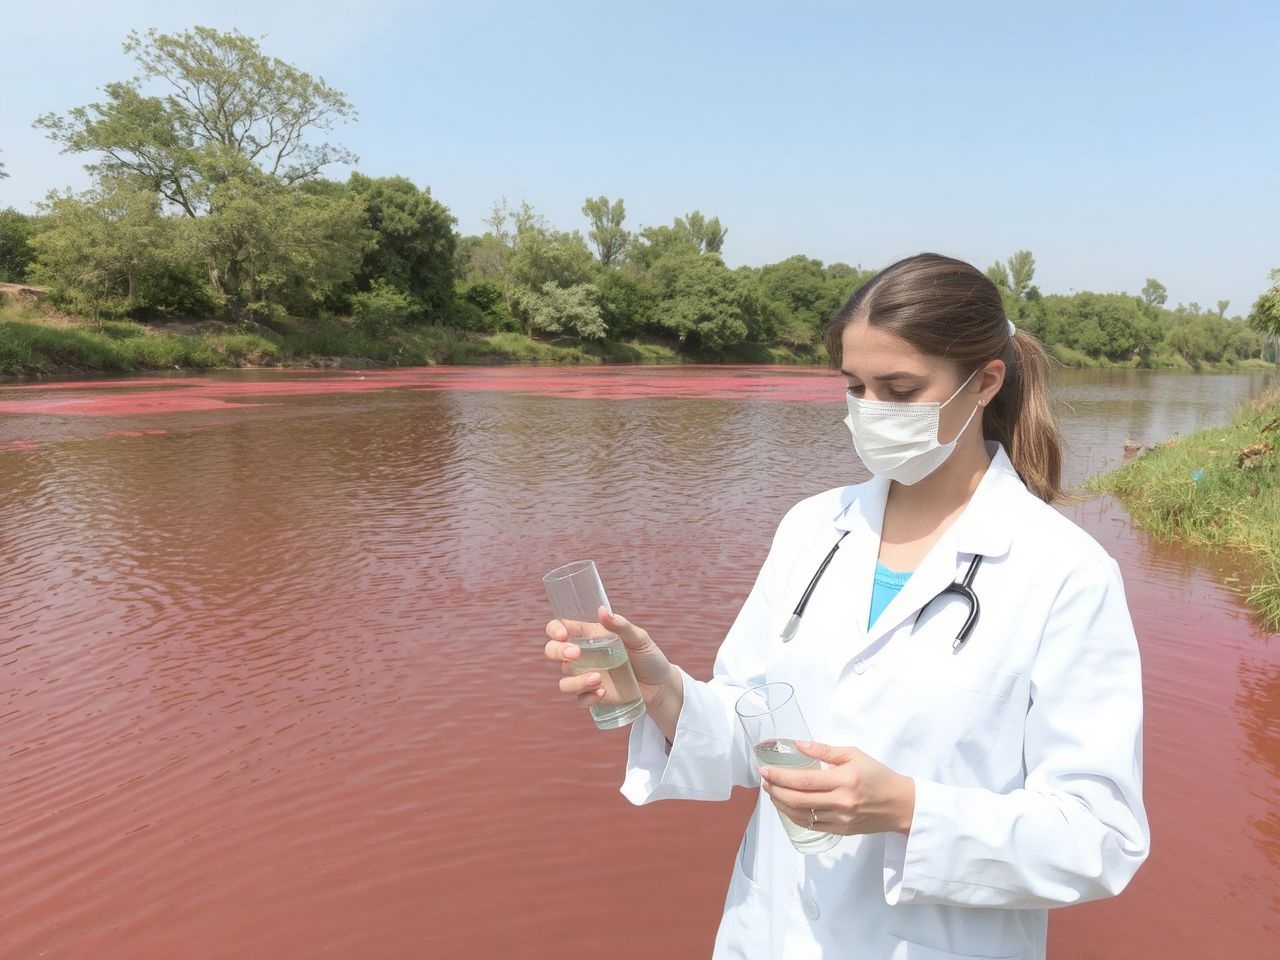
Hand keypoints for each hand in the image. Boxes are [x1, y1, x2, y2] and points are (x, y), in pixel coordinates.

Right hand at [544, 607, 683, 739]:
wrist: (661, 685)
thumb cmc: (648, 656)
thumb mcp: (640, 638)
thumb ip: (622, 626)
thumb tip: (603, 611)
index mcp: (590, 637)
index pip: (561, 629)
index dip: (554, 629)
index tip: (562, 634)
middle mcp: (583, 656)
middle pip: (553, 652)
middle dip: (557, 652)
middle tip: (575, 654)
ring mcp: (586, 677)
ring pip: (564, 681)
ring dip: (575, 681)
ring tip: (598, 679)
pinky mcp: (594, 696)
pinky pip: (579, 700)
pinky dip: (587, 697)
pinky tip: (602, 692)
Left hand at [760, 741, 915, 835]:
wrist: (900, 804)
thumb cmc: (877, 775)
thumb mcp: (854, 754)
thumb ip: (825, 751)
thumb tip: (799, 745)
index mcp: (844, 780)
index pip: (804, 780)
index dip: (781, 777)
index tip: (765, 771)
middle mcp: (841, 802)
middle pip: (798, 799)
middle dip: (776, 790)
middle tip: (764, 781)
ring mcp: (841, 819)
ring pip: (802, 815)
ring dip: (782, 804)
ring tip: (772, 792)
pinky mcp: (841, 831)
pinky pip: (812, 826)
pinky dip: (795, 817)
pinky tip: (787, 807)